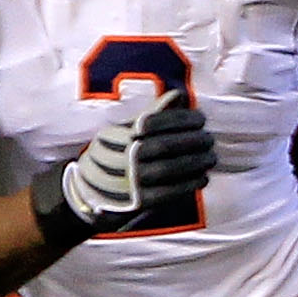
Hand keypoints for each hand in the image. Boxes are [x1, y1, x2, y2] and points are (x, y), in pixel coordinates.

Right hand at [59, 91, 216, 231]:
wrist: (87, 192)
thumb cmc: (113, 155)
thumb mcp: (123, 131)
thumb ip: (151, 115)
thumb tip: (178, 95)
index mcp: (119, 136)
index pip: (155, 123)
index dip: (181, 119)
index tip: (200, 119)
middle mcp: (123, 157)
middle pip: (164, 146)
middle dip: (192, 141)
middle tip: (209, 139)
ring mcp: (130, 181)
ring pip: (168, 170)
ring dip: (195, 163)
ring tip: (210, 158)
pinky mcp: (137, 202)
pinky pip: (168, 193)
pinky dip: (188, 185)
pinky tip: (202, 178)